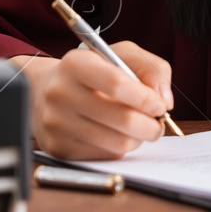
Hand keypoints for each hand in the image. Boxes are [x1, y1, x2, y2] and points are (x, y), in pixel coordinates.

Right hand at [10, 41, 174, 158]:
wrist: (46, 91)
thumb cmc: (93, 71)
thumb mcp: (122, 55)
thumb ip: (151, 69)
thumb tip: (164, 101)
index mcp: (76, 64)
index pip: (116, 84)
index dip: (145, 98)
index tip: (160, 106)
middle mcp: (61, 93)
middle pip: (121, 119)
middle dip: (150, 125)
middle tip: (158, 124)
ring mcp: (57, 123)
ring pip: (116, 143)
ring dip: (138, 139)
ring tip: (140, 128)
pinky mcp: (58, 148)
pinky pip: (104, 156)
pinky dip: (120, 148)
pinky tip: (117, 135)